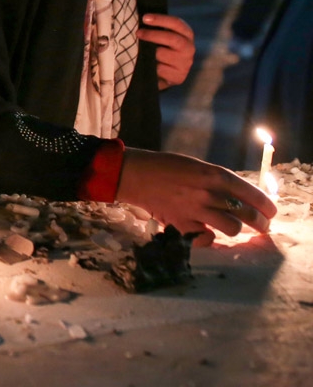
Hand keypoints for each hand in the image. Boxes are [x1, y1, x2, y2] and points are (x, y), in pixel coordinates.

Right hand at [116, 148, 276, 245]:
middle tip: (263, 226)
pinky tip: (206, 232)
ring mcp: (196, 210)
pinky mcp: (182, 224)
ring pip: (232, 228)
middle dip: (261, 223)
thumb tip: (240, 196)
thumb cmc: (165, 166)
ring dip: (236, 229)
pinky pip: (206, 238)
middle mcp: (208, 193)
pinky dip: (208, 237)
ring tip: (234, 228)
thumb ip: (217, 180)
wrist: (134, 174)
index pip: (252, 193)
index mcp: (214, 174)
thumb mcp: (196, 166)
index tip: (271, 212)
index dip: (266, 206)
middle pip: (247, 214)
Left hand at [138, 13, 194, 89]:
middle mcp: (189, 48)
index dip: (160, 19)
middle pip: (173, 39)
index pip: (177, 23)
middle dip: (153, 35)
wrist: (162, 74)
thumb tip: (140, 20)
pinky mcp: (179, 77)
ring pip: (163, 55)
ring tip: (138, 51)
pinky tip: (145, 64)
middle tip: (138, 33)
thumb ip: (155, 28)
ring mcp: (185, 64)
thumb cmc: (158, 48)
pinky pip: (160, 70)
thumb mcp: (160, 37)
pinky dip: (150, 66)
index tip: (144, 18)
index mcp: (186, 34)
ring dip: (149, 52)